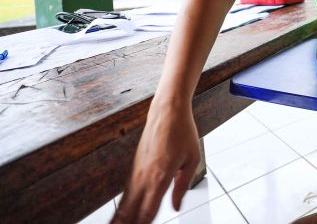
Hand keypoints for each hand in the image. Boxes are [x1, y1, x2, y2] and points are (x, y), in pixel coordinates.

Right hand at [113, 98, 199, 223]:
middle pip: (132, 209)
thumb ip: (182, 186)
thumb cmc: (182, 132)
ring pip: (125, 201)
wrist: (167, 111)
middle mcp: (145, 175)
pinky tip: (119, 215)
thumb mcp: (191, 159)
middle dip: (129, 223)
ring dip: (121, 217)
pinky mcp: (134, 166)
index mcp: (161, 176)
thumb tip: (175, 206)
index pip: (149, 209)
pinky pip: (126, 191)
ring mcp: (137, 171)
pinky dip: (121, 205)